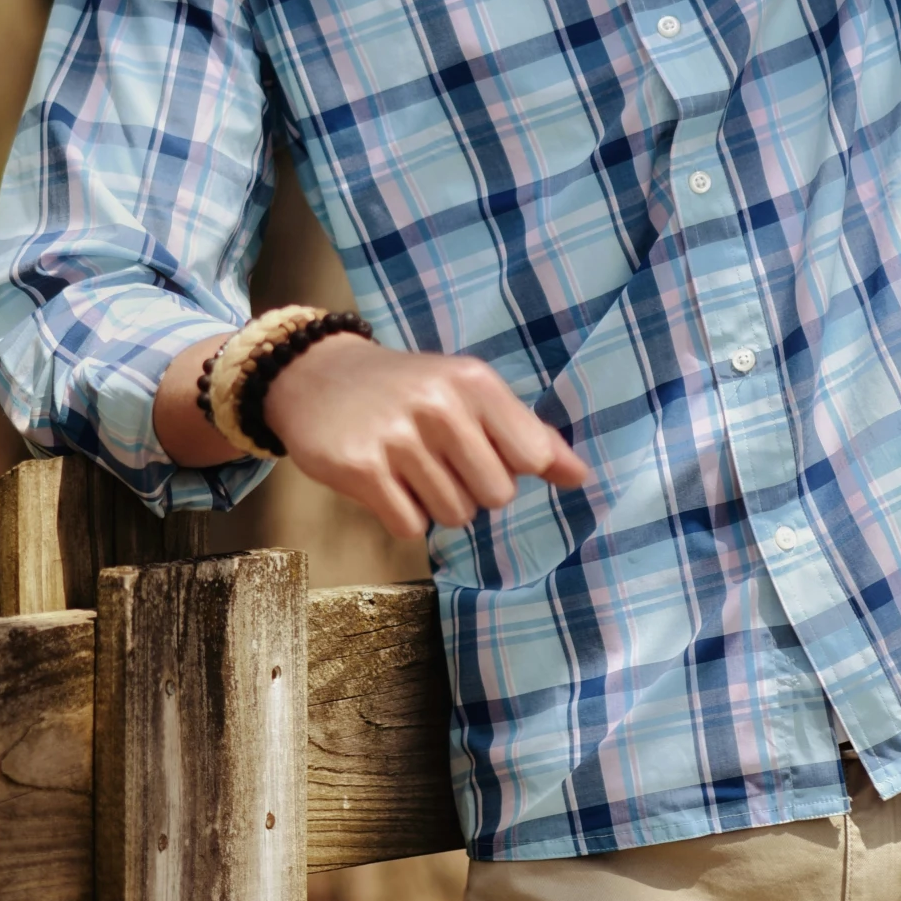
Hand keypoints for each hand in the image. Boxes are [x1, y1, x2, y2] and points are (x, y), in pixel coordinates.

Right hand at [264, 333, 588, 538]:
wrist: (318, 375)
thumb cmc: (408, 389)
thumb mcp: (469, 393)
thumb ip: (527, 435)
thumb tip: (582, 477)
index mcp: (475, 381)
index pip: (533, 456)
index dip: (512, 467)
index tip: (483, 450)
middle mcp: (440, 404)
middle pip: (496, 496)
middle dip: (472, 490)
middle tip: (440, 460)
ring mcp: (399, 437)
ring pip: (454, 515)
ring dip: (435, 504)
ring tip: (409, 467)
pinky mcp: (361, 468)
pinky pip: (410, 526)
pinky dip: (401, 514)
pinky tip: (385, 481)